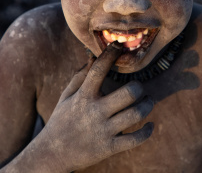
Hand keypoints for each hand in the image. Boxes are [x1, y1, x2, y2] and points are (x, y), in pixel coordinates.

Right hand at [36, 43, 153, 171]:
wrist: (52, 154)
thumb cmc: (61, 120)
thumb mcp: (66, 96)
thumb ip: (79, 76)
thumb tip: (93, 57)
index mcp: (84, 96)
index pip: (99, 70)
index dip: (110, 54)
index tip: (119, 46)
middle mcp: (95, 111)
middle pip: (129, 93)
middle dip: (139, 87)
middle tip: (140, 87)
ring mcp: (104, 130)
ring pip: (136, 114)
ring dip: (148, 105)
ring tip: (149, 101)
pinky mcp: (110, 147)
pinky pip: (136, 139)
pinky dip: (147, 131)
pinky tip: (150, 124)